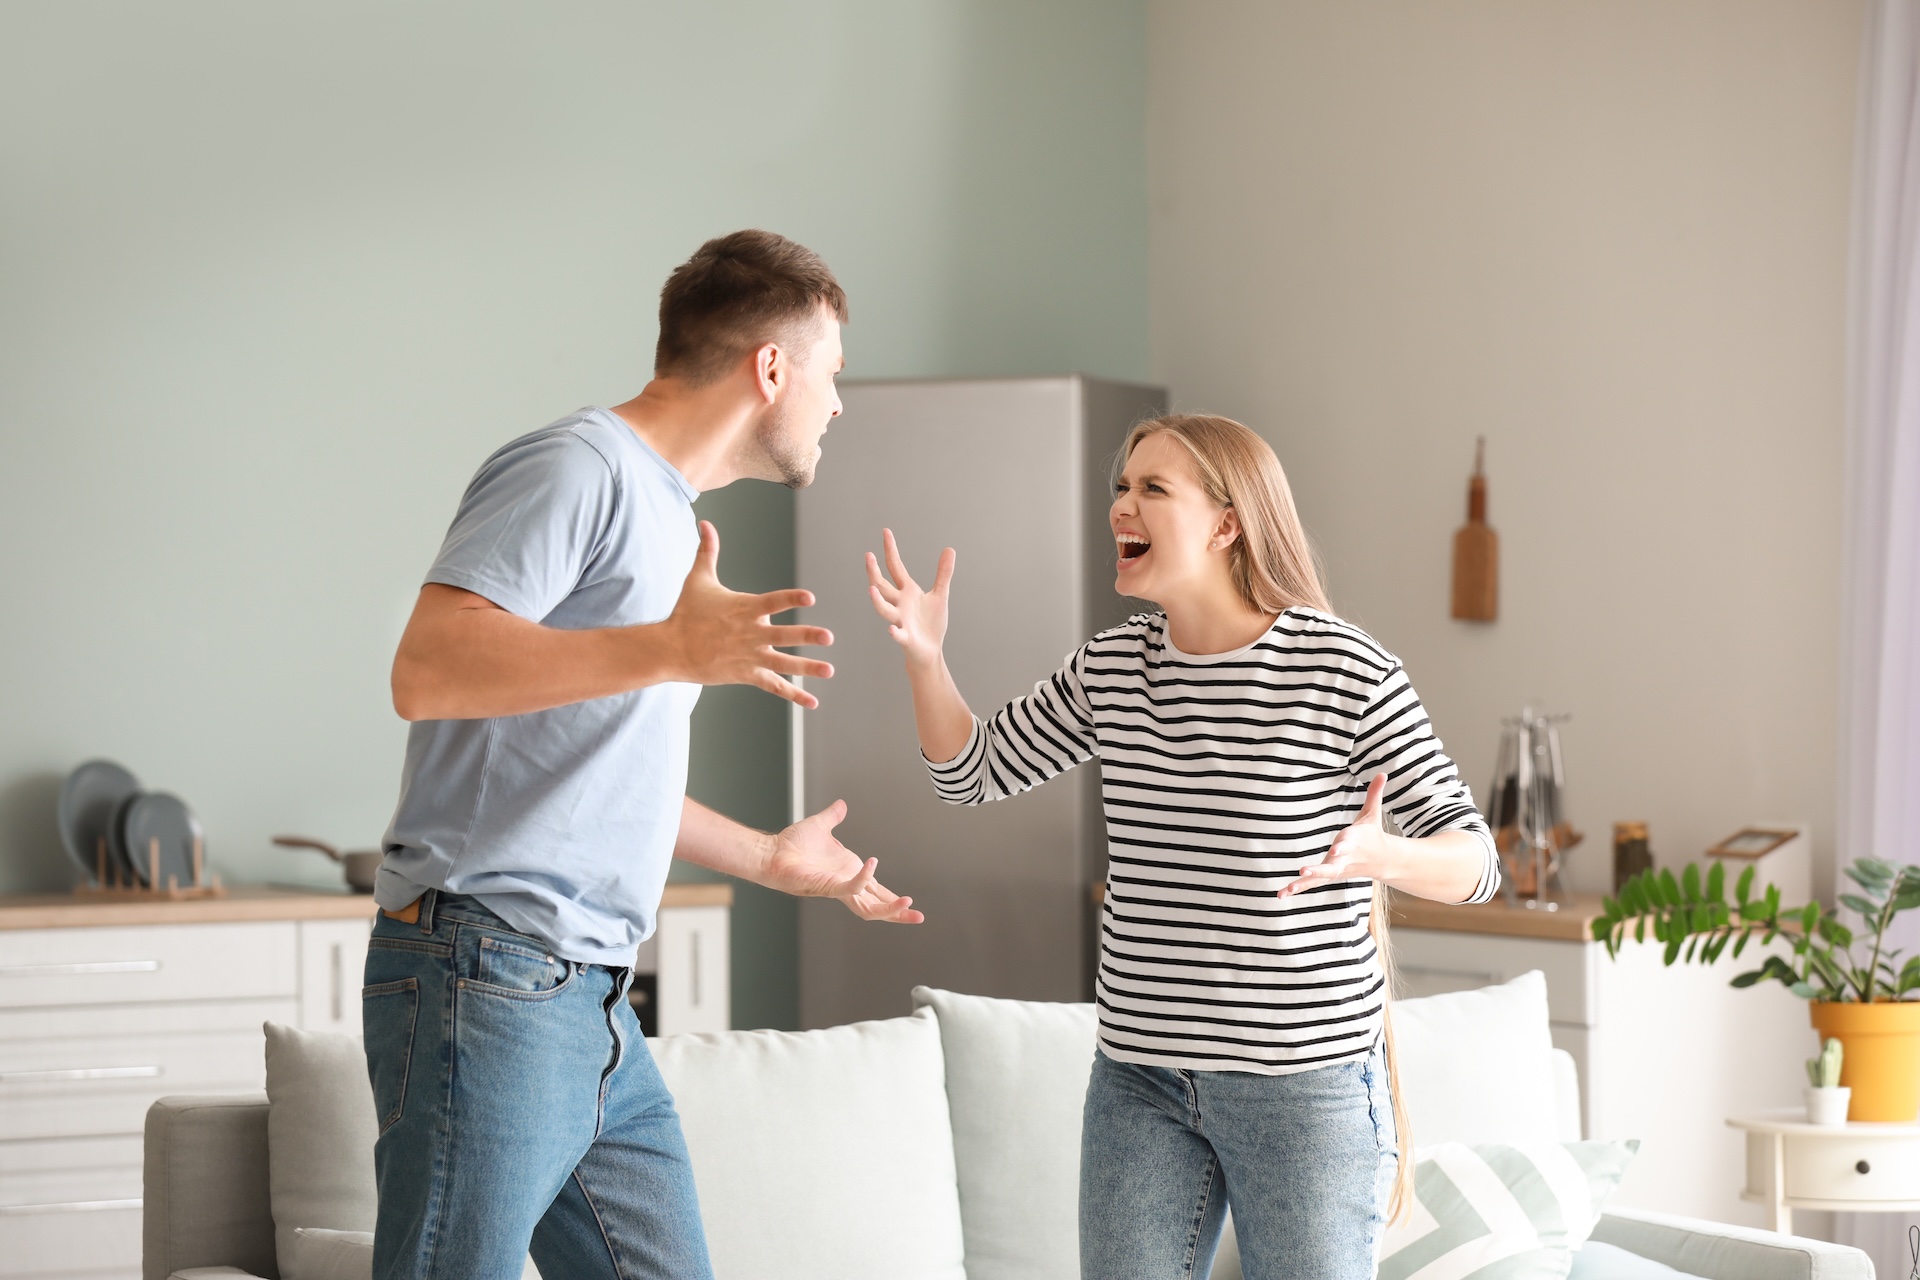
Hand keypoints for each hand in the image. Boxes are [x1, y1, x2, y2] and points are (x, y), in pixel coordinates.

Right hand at [662, 520, 833, 708]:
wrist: (671, 649)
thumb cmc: (686, 612)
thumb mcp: (697, 579)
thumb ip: (707, 551)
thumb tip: (705, 523)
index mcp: (744, 609)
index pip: (773, 602)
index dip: (791, 599)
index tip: (810, 598)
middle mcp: (750, 634)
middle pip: (783, 636)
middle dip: (806, 636)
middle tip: (828, 637)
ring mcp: (750, 656)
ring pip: (783, 663)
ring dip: (807, 668)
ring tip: (829, 670)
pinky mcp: (747, 674)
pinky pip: (774, 686)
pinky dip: (793, 695)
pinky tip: (813, 702)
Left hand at [763, 800, 923, 923]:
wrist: (771, 852)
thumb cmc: (791, 844)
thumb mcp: (820, 826)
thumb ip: (834, 817)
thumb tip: (842, 805)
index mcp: (849, 872)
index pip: (877, 891)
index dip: (893, 898)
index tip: (911, 902)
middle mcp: (846, 883)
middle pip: (878, 906)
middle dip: (898, 913)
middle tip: (919, 917)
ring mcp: (838, 887)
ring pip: (869, 907)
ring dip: (889, 908)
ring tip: (907, 903)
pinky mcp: (828, 886)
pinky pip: (852, 887)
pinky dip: (864, 878)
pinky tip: (872, 864)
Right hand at [866, 528, 954, 669]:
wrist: (930, 651)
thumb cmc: (931, 624)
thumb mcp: (940, 595)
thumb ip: (943, 573)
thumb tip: (949, 549)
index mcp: (907, 592)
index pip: (895, 567)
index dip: (890, 550)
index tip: (885, 532)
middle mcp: (899, 604)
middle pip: (882, 586)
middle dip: (874, 572)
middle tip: (868, 556)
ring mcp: (900, 620)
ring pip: (885, 609)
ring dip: (878, 600)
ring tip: (871, 589)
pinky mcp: (905, 638)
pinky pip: (898, 634)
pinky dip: (894, 632)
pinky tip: (891, 629)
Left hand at [1278, 774, 1397, 899]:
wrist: (1383, 861)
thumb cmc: (1372, 834)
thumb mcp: (1373, 814)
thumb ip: (1374, 794)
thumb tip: (1383, 772)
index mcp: (1355, 842)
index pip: (1348, 843)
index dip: (1342, 846)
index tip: (1336, 848)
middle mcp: (1345, 858)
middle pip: (1333, 865)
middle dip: (1319, 869)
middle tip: (1304, 871)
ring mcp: (1337, 869)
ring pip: (1321, 878)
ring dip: (1305, 882)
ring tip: (1289, 888)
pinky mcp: (1330, 875)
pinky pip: (1312, 884)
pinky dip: (1298, 889)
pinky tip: (1281, 895)